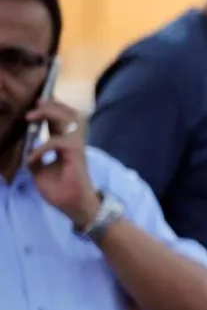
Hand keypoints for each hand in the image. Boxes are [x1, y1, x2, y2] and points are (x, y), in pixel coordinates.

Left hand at [25, 100, 95, 226]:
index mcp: (66, 144)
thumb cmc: (60, 191)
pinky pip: (58, 142)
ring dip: (50, 114)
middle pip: (68, 114)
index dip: (52, 108)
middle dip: (52, 105)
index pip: (62, 119)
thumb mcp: (39, 172)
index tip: (37, 103)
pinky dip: (41, 146)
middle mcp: (73, 143)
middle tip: (37, 103)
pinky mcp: (76, 155)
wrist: (73, 206)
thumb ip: (35, 158)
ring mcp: (76, 148)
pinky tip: (32, 157)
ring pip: (69, 120)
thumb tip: (26, 150)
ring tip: (32, 116)